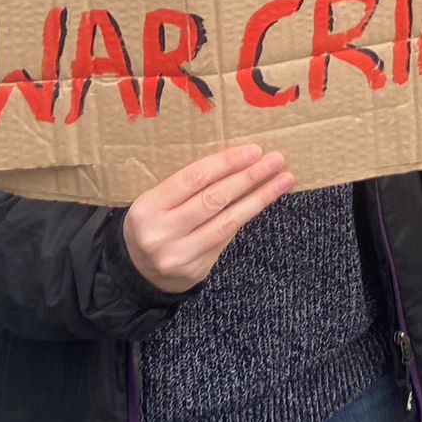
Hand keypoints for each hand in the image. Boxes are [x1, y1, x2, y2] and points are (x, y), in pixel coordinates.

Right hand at [123, 145, 292, 292]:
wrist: (138, 271)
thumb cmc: (154, 222)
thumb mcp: (156, 200)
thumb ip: (188, 185)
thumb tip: (237, 160)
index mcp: (148, 208)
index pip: (194, 178)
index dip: (227, 163)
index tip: (254, 150)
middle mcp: (161, 233)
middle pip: (214, 199)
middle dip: (249, 177)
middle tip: (276, 160)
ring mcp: (179, 255)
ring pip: (228, 222)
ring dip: (259, 198)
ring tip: (283, 180)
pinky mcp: (196, 270)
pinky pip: (227, 238)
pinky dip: (246, 216)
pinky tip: (263, 200)